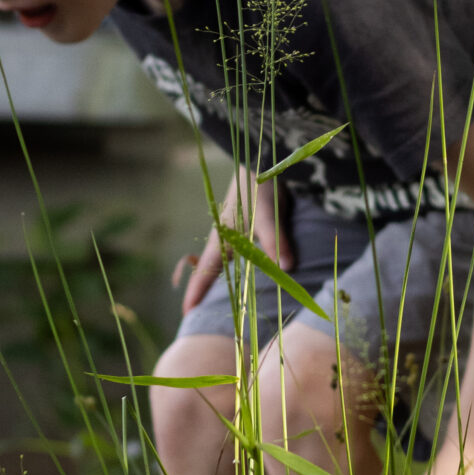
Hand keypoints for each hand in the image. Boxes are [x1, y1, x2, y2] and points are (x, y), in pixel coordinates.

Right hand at [173, 165, 292, 317]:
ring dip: (225, 282)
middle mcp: (226, 238)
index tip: (188, 314)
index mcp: (223, 237)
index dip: (196, 292)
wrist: (265, 157)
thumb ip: (275, 240)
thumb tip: (285, 269)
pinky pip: (241, 255)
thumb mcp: (268, 213)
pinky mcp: (248, 226)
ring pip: (227, 264)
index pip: (206, 270)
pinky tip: (250, 277)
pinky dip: (242, 269)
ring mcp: (236, 232)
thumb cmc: (260, 184)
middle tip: (203, 317)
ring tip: (225, 304)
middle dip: (208, 293)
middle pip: (213, 271)